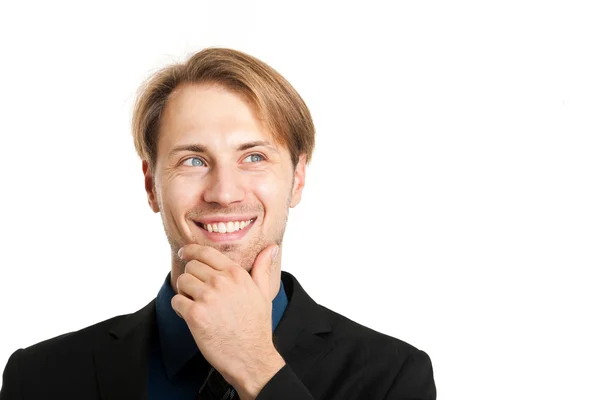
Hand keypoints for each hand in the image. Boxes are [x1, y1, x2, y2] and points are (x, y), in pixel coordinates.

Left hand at [172, 244, 285, 398]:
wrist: (251, 357)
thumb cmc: (257, 326)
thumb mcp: (263, 293)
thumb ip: (262, 268)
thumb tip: (271, 248)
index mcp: (236, 273)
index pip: (205, 252)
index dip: (190, 250)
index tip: (184, 253)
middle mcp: (221, 281)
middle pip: (191, 266)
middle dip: (191, 277)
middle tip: (197, 292)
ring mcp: (207, 297)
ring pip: (182, 282)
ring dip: (184, 293)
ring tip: (196, 305)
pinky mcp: (195, 315)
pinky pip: (176, 301)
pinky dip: (180, 309)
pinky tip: (192, 317)